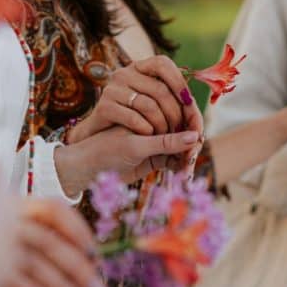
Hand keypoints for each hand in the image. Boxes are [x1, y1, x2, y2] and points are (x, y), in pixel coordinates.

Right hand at [2, 199, 107, 286]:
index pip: (54, 209)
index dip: (79, 230)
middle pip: (49, 241)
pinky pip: (21, 285)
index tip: (96, 255)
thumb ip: (37, 235)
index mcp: (11, 206)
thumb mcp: (6, 233)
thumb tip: (88, 256)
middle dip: (80, 269)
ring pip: (36, 264)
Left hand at [56, 126, 200, 194]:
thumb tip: (195, 137)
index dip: (191, 126)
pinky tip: (183, 175)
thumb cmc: (106, 150)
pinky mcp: (155, 158)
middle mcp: (155, 124)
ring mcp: (156, 141)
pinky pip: (175, 161)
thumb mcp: (137, 146)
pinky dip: (180, 167)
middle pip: (184, 131)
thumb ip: (166, 143)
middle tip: (190, 159)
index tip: (197, 140)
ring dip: (186, 158)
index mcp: (149, 111)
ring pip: (181, 148)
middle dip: (191, 145)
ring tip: (186, 171)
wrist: (88, 169)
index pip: (179, 115)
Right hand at [67, 55, 201, 142]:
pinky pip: (133, 118)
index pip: (162, 63)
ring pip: (148, 105)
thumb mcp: (149, 102)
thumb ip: (168, 97)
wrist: (99, 139)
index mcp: (137, 68)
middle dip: (176, 112)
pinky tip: (150, 137)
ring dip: (162, 124)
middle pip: (160, 89)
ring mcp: (111, 90)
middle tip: (183, 129)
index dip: (179, 81)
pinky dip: (146, 130)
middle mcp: (123, 74)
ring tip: (167, 136)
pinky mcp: (104, 107)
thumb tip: (192, 101)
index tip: (189, 101)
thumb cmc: (132, 120)